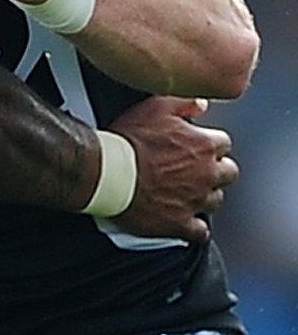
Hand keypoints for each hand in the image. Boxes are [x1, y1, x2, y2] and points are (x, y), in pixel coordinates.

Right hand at [106, 97, 236, 242]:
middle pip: (228, 173)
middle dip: (215, 171)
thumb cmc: (127, 141)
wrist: (105, 174)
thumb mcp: (154, 107)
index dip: (209, 144)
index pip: (223, 144)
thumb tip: (201, 105)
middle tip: (196, 169)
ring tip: (186, 193)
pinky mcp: (179, 223)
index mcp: (204, 146)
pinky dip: (195, 227)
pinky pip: (200, 231)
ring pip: (215, 201)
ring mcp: (194, 200)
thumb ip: (184, 103)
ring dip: (204, 196)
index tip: (196, 146)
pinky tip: (186, 221)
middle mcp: (206, 174)